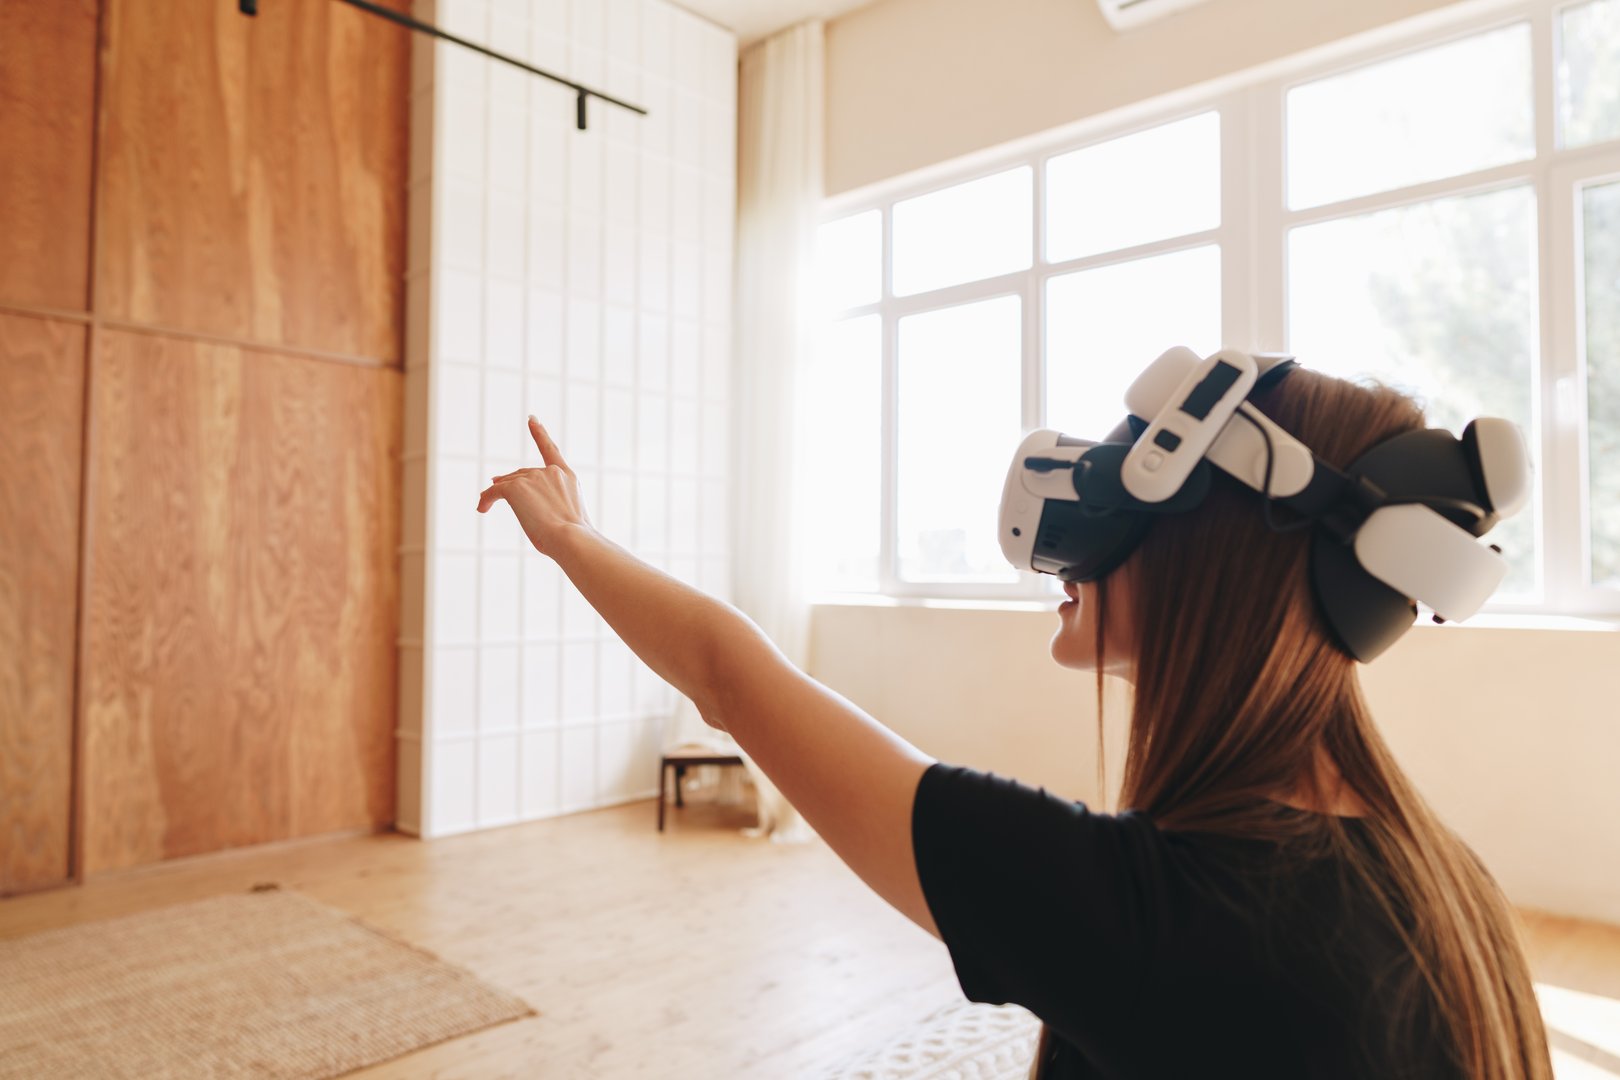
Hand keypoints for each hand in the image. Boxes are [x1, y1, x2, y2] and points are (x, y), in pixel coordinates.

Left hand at [476, 417, 592, 557]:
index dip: (539, 433)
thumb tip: (532, 511)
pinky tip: (481, 509)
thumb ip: (554, 507)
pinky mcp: (516, 488)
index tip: (531, 419)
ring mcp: (534, 478)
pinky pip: (494, 491)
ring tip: (484, 505)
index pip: (550, 450)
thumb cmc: (574, 539)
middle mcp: (551, 473)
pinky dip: (486, 499)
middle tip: (494, 484)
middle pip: (523, 474)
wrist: (572, 539)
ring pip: (507, 483)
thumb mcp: (568, 518)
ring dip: (495, 492)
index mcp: (568, 477)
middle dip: (509, 479)